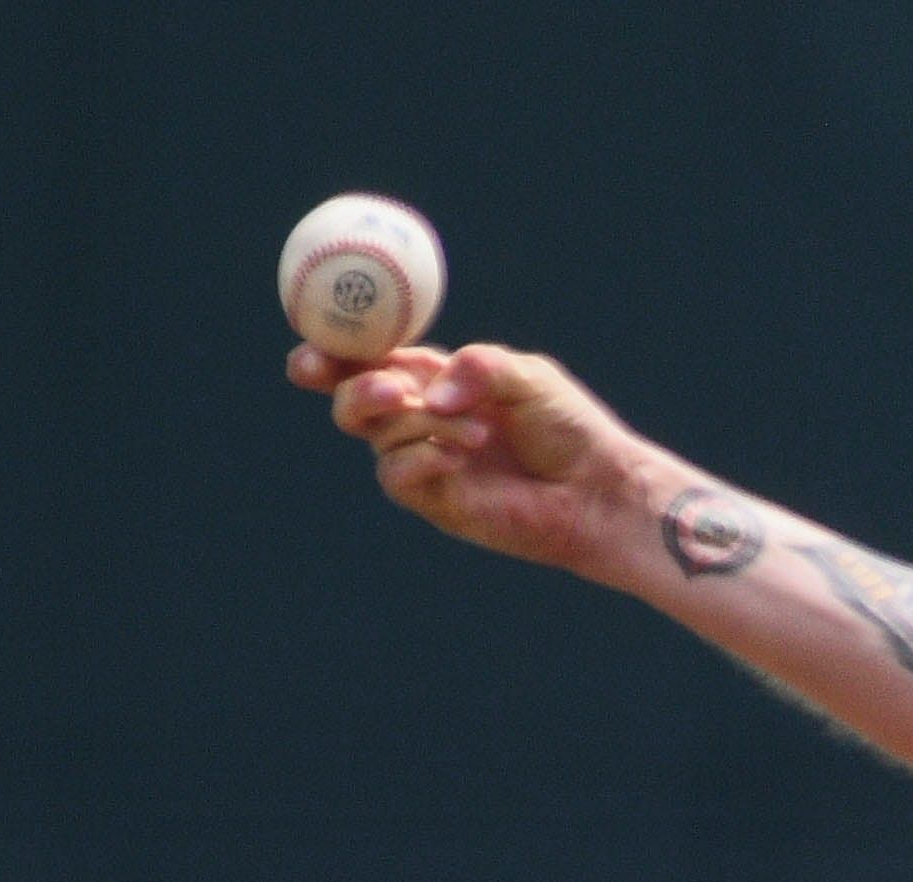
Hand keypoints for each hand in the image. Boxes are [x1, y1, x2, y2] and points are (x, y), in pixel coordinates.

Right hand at [292, 340, 659, 579]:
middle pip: (350, 400)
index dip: (332, 353)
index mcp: (434, 378)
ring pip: (376, 434)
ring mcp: (423, 460)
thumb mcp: (526, 376)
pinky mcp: (434, 500)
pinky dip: (421, 457)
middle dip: (355, 388)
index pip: (368, 360)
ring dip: (420, 423)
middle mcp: (420, 418)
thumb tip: (430, 391)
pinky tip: (460, 454)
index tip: (314, 350)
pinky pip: (396, 474)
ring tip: (478, 431)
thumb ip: (478, 368)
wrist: (598, 487)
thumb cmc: (567, 426)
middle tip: (392, 387)